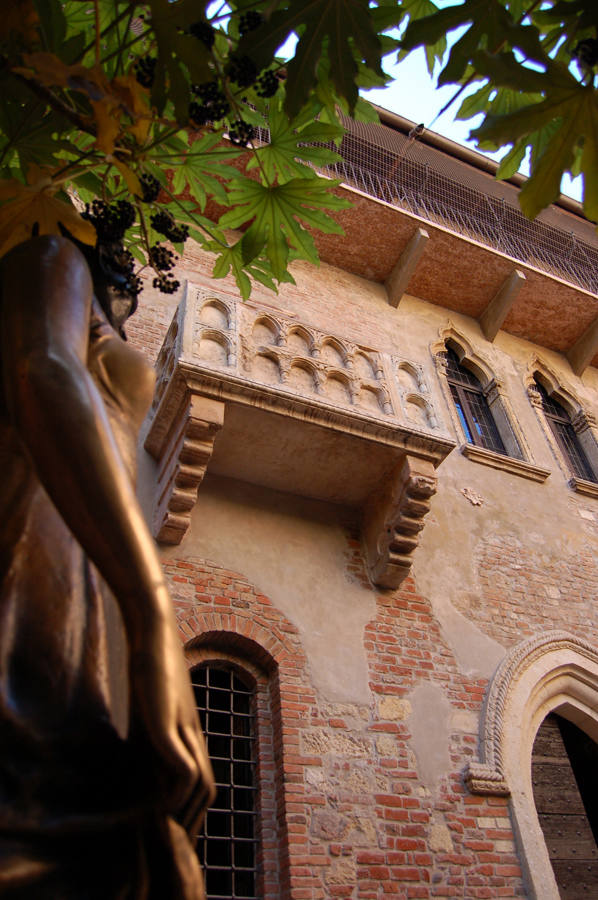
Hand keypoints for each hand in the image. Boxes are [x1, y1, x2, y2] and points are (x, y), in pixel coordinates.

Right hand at [129, 615, 214, 830]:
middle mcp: (194, 734)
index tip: (176, 832)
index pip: (202, 782)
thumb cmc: (151, 664)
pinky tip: (160, 805)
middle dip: (193, 820)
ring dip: (185, 813)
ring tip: (167, 833)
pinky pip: (183, 769)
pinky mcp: (169, 724)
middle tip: (177, 845)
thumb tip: (138, 755)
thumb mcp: (150, 706)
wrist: (155, 630)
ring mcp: (185, 729)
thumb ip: (149, 730)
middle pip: (208, 789)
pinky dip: (177, 792)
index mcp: (190, 733)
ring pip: (201, 784)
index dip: (191, 809)